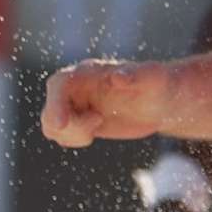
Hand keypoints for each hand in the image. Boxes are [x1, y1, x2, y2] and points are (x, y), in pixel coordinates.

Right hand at [41, 59, 165, 146]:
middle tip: (98, 123)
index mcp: (89, 72)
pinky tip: (95, 131)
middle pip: (50, 110)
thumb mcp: (151, 78)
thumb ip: (135, 76)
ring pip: (51, 125)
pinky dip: (73, 139)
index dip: (55, 103)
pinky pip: (61, 134)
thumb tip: (117, 77)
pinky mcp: (78, 120)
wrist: (161, 101)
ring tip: (99, 125)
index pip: (59, 84)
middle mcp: (76, 86)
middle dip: (69, 125)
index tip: (62, 123)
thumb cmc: (158, 84)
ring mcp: (75, 104)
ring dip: (71, 134)